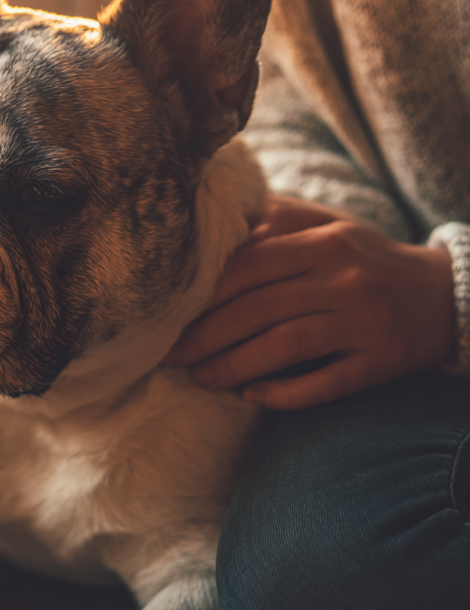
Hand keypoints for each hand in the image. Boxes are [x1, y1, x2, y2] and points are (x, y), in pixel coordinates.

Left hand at [164, 195, 454, 409]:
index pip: (250, 265)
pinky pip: (326, 383)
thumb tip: (219, 214)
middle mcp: (342, 280)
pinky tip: (251, 396)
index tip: (167, 311)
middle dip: (206, 334)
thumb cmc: (367, 260)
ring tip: (198, 378)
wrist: (444, 295)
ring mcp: (363, 322)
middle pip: (259, 308)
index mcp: (323, 243)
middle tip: (168, 353)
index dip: (204, 291)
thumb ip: (277, 219)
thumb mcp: (329, 227)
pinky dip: (285, 392)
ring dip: (234, 365)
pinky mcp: (380, 362)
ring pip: (285, 346)